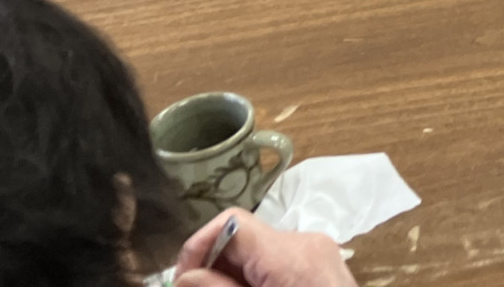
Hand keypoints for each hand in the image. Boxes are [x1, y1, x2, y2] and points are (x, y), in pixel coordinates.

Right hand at [174, 208, 357, 286]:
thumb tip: (185, 277)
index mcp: (289, 254)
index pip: (233, 222)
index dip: (198, 245)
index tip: (181, 281)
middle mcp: (306, 242)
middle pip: (243, 238)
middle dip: (213, 265)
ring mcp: (318, 252)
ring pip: (258, 252)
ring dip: (233, 274)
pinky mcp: (322, 264)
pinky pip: (278, 262)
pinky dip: (256, 277)